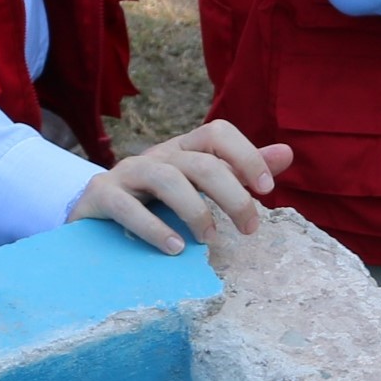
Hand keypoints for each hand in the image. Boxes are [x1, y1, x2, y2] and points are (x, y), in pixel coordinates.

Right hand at [68, 120, 291, 254]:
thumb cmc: (155, 204)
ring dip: (196, 211)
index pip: (218, 132)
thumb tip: (286, 153)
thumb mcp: (199, 186)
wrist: (93, 217)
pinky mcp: (100, 196)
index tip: (266, 190)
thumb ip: (240, 172)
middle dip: (232, 195)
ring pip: (166, 178)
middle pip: (200, 162)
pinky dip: (153, 228)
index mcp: (183, 150)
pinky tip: (174, 248)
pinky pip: (126, 206)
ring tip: (209, 240)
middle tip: (249, 228)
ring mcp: (125, 173)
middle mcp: (156, 155)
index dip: (246, 155)